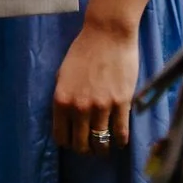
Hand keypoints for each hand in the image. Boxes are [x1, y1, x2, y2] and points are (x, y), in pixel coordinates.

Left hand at [51, 13, 139, 153]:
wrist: (108, 33)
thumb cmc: (84, 50)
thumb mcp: (63, 74)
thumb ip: (64, 97)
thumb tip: (66, 118)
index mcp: (61, 100)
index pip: (61, 137)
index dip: (68, 142)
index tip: (74, 141)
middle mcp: (79, 108)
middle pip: (80, 145)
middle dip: (85, 149)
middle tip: (90, 146)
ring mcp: (101, 107)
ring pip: (100, 143)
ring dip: (102, 149)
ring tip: (105, 147)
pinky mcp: (121, 103)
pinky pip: (120, 133)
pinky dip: (120, 141)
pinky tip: (120, 141)